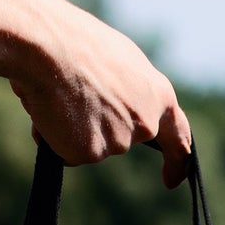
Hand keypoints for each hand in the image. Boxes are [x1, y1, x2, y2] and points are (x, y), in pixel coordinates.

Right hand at [8, 0, 191, 187]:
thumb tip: (112, 109)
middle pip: (123, 138)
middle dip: (104, 129)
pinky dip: (58, 139)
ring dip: (77, 129)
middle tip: (78, 103)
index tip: (170, 181)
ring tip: (62, 96)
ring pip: (94, 146)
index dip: (176, 160)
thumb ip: (128, 92)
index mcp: (157, 96)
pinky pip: (70, 153)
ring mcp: (118, 142)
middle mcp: (144, 124)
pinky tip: (52, 112)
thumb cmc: (78, 43)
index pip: (176, 135)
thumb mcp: (118, 62)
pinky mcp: (90, 154)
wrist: (48, 47)